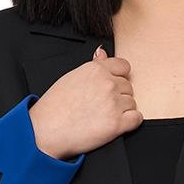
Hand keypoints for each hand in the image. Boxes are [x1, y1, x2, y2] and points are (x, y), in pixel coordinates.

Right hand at [28, 46, 142, 160]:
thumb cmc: (55, 107)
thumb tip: (102, 52)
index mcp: (96, 70)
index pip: (123, 67)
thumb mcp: (72, 77)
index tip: (112, 86)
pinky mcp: (117, 124)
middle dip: (119, 96)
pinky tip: (117, 124)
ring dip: (123, 110)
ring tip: (104, 116)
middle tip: (102, 106)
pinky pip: (137, 119)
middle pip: (128, 86)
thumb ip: (93, 66)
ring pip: (132, 103)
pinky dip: (130, 123)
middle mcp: (107, 83)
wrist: (46, 130)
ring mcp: (113, 103)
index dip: (119, 77)